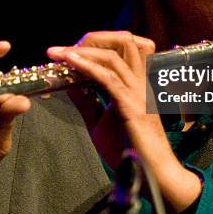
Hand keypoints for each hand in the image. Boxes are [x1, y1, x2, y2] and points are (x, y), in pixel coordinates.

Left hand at [47, 31, 201, 212]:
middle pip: (124, 42)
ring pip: (115, 55)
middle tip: (66, 48)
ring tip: (61, 53)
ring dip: (85, 50)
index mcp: (135, 83)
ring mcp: (138, 92)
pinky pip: (109, 78)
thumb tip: (69, 83)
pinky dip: (87, 67)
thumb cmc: (129, 149)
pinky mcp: (132, 105)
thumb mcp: (100, 120)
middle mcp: (139, 82)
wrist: (151, 175)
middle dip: (94, 38)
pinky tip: (70, 63)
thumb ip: (87, 101)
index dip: (95, 44)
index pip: (121, 49)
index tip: (68, 50)